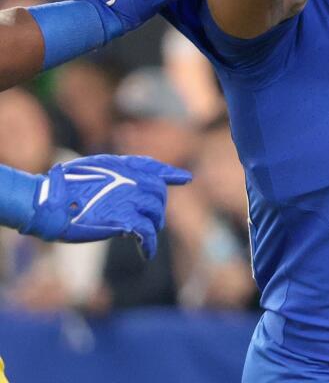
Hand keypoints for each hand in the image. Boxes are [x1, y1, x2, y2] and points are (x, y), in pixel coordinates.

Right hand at [22, 154, 192, 258]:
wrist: (50, 201)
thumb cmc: (63, 186)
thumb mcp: (92, 169)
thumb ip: (116, 173)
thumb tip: (134, 185)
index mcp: (123, 166)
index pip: (154, 168)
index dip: (171, 174)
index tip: (186, 178)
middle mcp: (132, 180)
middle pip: (159, 193)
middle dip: (157, 207)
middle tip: (151, 219)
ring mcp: (130, 199)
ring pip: (156, 213)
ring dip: (154, 225)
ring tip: (146, 234)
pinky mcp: (125, 219)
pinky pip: (147, 233)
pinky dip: (149, 245)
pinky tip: (147, 253)